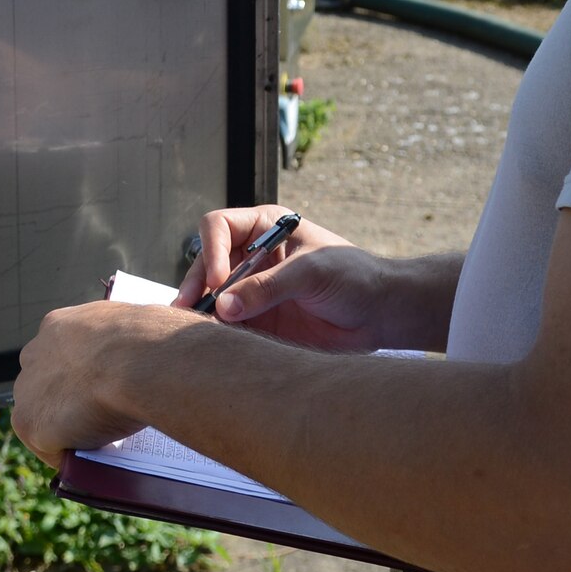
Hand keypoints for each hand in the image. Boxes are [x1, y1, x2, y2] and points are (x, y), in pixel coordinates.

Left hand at [12, 300, 195, 468]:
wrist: (141, 358)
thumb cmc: (155, 342)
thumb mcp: (136, 333)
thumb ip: (126, 346)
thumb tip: (150, 360)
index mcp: (59, 325)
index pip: (62, 358)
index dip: (80, 378)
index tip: (101, 392)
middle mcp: (35, 353)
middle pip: (44, 387)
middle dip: (66, 403)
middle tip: (99, 421)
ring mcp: (27, 389)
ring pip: (43, 417)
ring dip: (66, 431)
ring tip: (99, 446)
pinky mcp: (29, 422)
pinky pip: (47, 448)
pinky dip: (68, 456)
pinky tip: (91, 460)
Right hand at [175, 204, 404, 351]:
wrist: (381, 314)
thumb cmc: (354, 277)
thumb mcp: (311, 273)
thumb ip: (267, 287)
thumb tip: (223, 305)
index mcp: (265, 228)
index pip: (220, 227)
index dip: (212, 250)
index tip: (218, 279)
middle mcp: (253, 256)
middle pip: (207, 263)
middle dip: (196, 284)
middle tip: (189, 309)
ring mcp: (253, 289)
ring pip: (213, 296)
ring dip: (201, 311)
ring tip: (192, 330)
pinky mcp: (259, 320)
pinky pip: (228, 325)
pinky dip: (216, 333)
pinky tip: (210, 344)